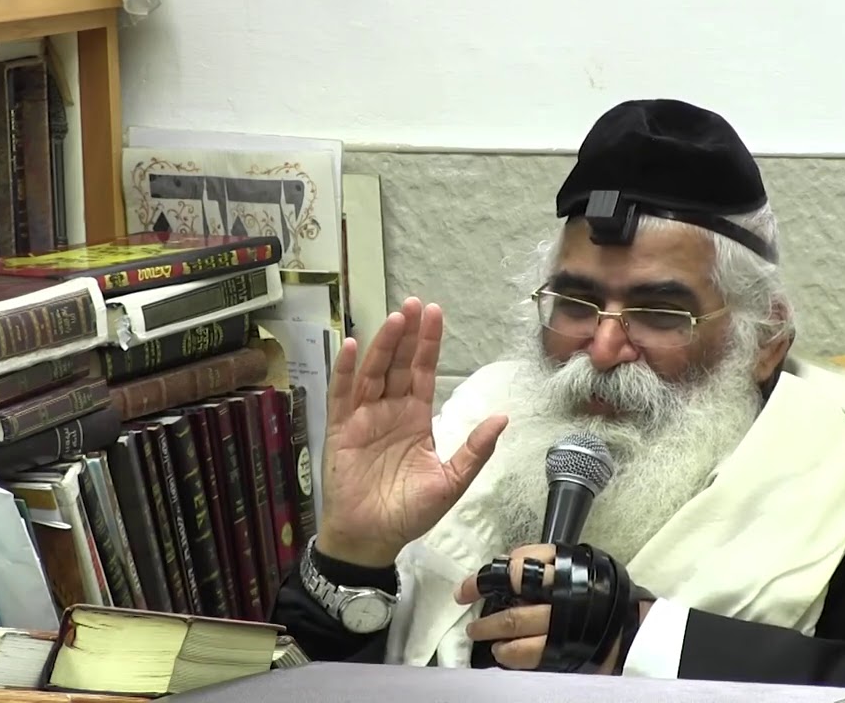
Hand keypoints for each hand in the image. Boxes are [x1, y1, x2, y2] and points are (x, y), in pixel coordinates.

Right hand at [317, 298, 508, 567]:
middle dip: (408, 334)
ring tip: (394, 319)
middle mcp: (389, 411)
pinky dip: (343, 370)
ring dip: (382, 345)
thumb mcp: (450, 482)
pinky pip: (341, 394)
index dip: (428, 344)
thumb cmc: (408, 513)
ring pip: (373, 372)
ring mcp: (363, 418)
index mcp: (415, 418)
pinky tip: (348, 346)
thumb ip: (474, 450)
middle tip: (416, 304)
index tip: (435, 314)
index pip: (423, 372)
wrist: (372, 539)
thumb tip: (503, 418)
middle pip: (399, 364)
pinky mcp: (340, 430)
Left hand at [456, 544, 650, 672]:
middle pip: (512, 613)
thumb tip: (506, 563)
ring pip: (517, 639)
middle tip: (472, 624)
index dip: (482, 581)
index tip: (465, 591)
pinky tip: (504, 654)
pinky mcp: (566, 653)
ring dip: (495, 640)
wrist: (632, 623)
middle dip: (485, 621)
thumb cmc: (598, 587)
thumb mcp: (574, 559)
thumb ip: (541, 558)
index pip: (513, 572)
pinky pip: (530, 658)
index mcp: (560, 571)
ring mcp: (563, 630)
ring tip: (487, 640)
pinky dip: (511, 656)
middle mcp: (560, 600)